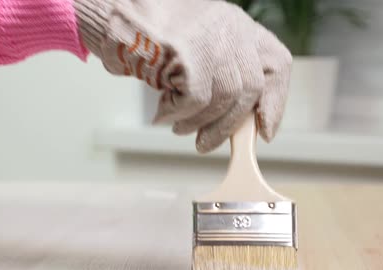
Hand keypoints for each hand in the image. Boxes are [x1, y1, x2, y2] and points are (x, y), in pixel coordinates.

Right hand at [75, 0, 291, 152]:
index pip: (276, 62)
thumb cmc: (145, 28)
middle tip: (207, 142)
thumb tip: (232, 116)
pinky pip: (196, 99)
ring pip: (226, 97)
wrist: (107, 6)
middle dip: (231, 125)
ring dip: (202, 124)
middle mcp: (228, 27)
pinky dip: (179, 114)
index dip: (275, 101)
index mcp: (235, 23)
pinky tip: (163, 113)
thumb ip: (218, 67)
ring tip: (180, 128)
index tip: (263, 130)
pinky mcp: (187, 52)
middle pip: (251, 86)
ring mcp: (209, 37)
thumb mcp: (195, 39)